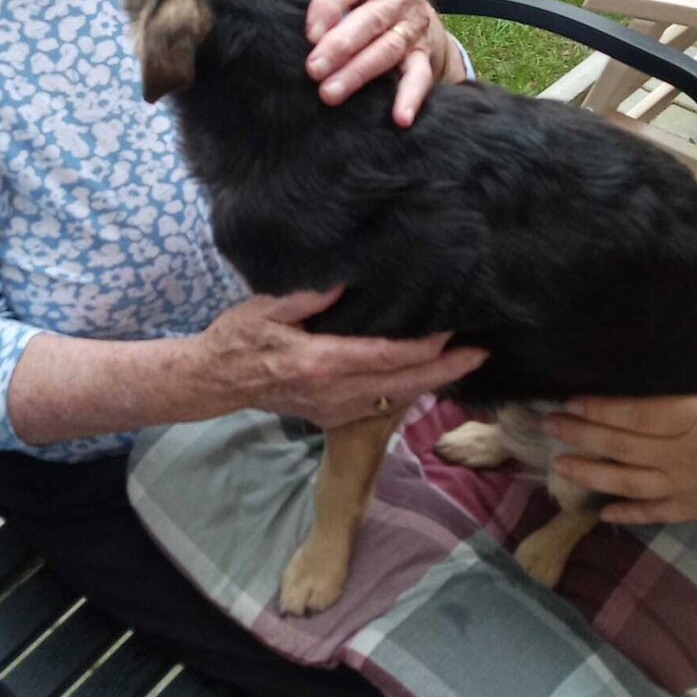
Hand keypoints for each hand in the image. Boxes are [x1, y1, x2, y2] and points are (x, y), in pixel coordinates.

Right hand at [196, 286, 486, 428]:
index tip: (453, 330)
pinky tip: (423, 375)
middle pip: (403, 384)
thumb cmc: (238, 338)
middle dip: (445, 371)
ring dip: (431, 383)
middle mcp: (334, 392)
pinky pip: (380, 405)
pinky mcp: (332, 416)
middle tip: (481, 353)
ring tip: (462, 363)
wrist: (215, 381)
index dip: (424, 347)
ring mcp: (334, 409)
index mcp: (321, 362)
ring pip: (396, 400)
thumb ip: (308, 297)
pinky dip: (406, 390)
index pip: (386, 357)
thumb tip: (346, 280)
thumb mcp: (266, 307)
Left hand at [305, 0, 457, 126]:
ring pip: (387, 50)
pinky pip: (419, 77)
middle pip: (370, 19)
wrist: (415, 10)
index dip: (330, 5)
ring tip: (330, 93)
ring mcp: (416, 24)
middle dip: (340, 46)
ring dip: (358, 73)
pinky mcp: (424, 54)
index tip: (309, 32)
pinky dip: (410, 97)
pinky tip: (399, 118)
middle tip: (314, 69)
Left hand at [542, 291, 696, 538]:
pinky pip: (654, 511)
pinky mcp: (696, 508)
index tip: (570, 400)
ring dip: (591, 473)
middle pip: (622, 443)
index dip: (601, 407)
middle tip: (547, 426)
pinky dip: (627, 513)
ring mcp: (687, 483)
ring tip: (559, 466)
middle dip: (581, 434)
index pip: (638, 411)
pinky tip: (601, 513)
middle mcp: (684, 452)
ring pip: (628, 480)